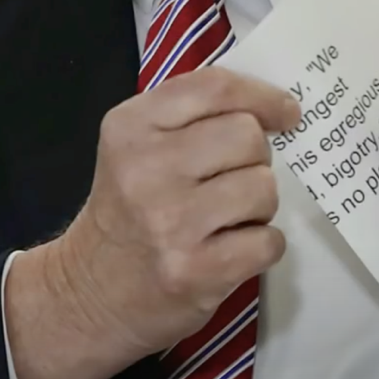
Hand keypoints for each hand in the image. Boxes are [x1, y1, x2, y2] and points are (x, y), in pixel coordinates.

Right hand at [66, 66, 299, 352]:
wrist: (91, 291)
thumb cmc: (128, 210)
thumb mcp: (137, 147)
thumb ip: (193, 117)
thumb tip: (277, 109)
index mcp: (131, 126)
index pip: (216, 87)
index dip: (263, 96)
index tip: (287, 113)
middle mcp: (147, 169)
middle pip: (248, 137)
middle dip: (255, 159)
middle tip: (234, 180)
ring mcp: (172, 223)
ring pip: (263, 188)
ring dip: (260, 204)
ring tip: (230, 218)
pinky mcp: (197, 271)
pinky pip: (269, 240)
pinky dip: (262, 245)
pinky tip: (233, 249)